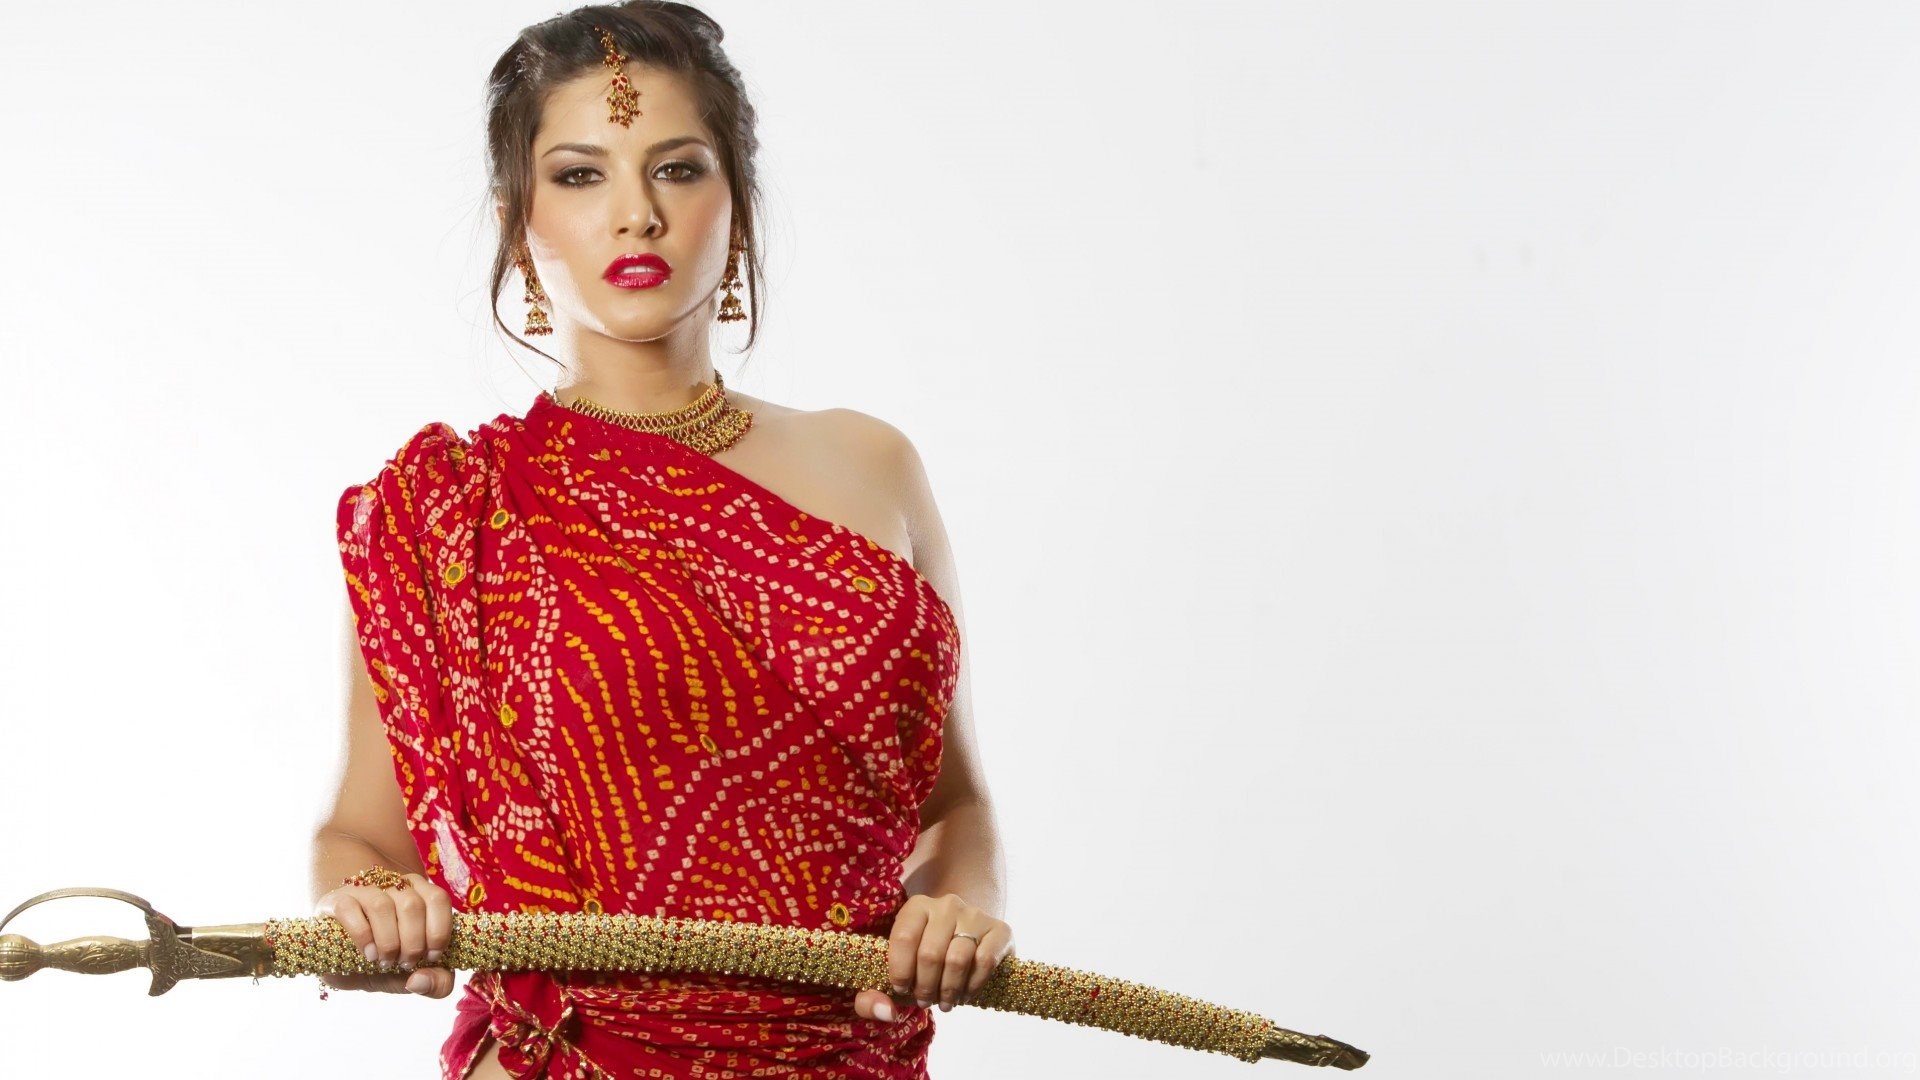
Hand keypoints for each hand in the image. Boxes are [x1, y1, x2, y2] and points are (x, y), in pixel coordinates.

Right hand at [313, 871, 455, 997]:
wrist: (344, 960)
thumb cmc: (388, 961)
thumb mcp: (417, 974)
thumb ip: (437, 983)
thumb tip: (419, 981)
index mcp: (420, 894)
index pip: (438, 899)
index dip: (439, 930)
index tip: (431, 957)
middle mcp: (393, 886)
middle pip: (412, 905)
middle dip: (412, 942)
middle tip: (404, 963)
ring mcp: (363, 891)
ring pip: (381, 906)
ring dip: (388, 941)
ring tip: (385, 961)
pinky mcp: (335, 900)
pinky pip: (348, 909)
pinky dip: (362, 936)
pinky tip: (368, 954)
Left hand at [852, 893, 1013, 1022]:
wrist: (969, 940)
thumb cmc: (926, 959)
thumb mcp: (900, 970)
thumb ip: (876, 994)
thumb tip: (887, 1011)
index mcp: (917, 907)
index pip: (903, 938)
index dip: (900, 971)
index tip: (902, 991)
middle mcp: (946, 905)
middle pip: (930, 954)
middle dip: (925, 987)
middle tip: (925, 1002)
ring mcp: (975, 915)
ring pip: (957, 960)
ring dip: (948, 991)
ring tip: (945, 1003)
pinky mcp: (1000, 930)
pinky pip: (985, 961)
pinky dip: (973, 986)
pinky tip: (965, 995)